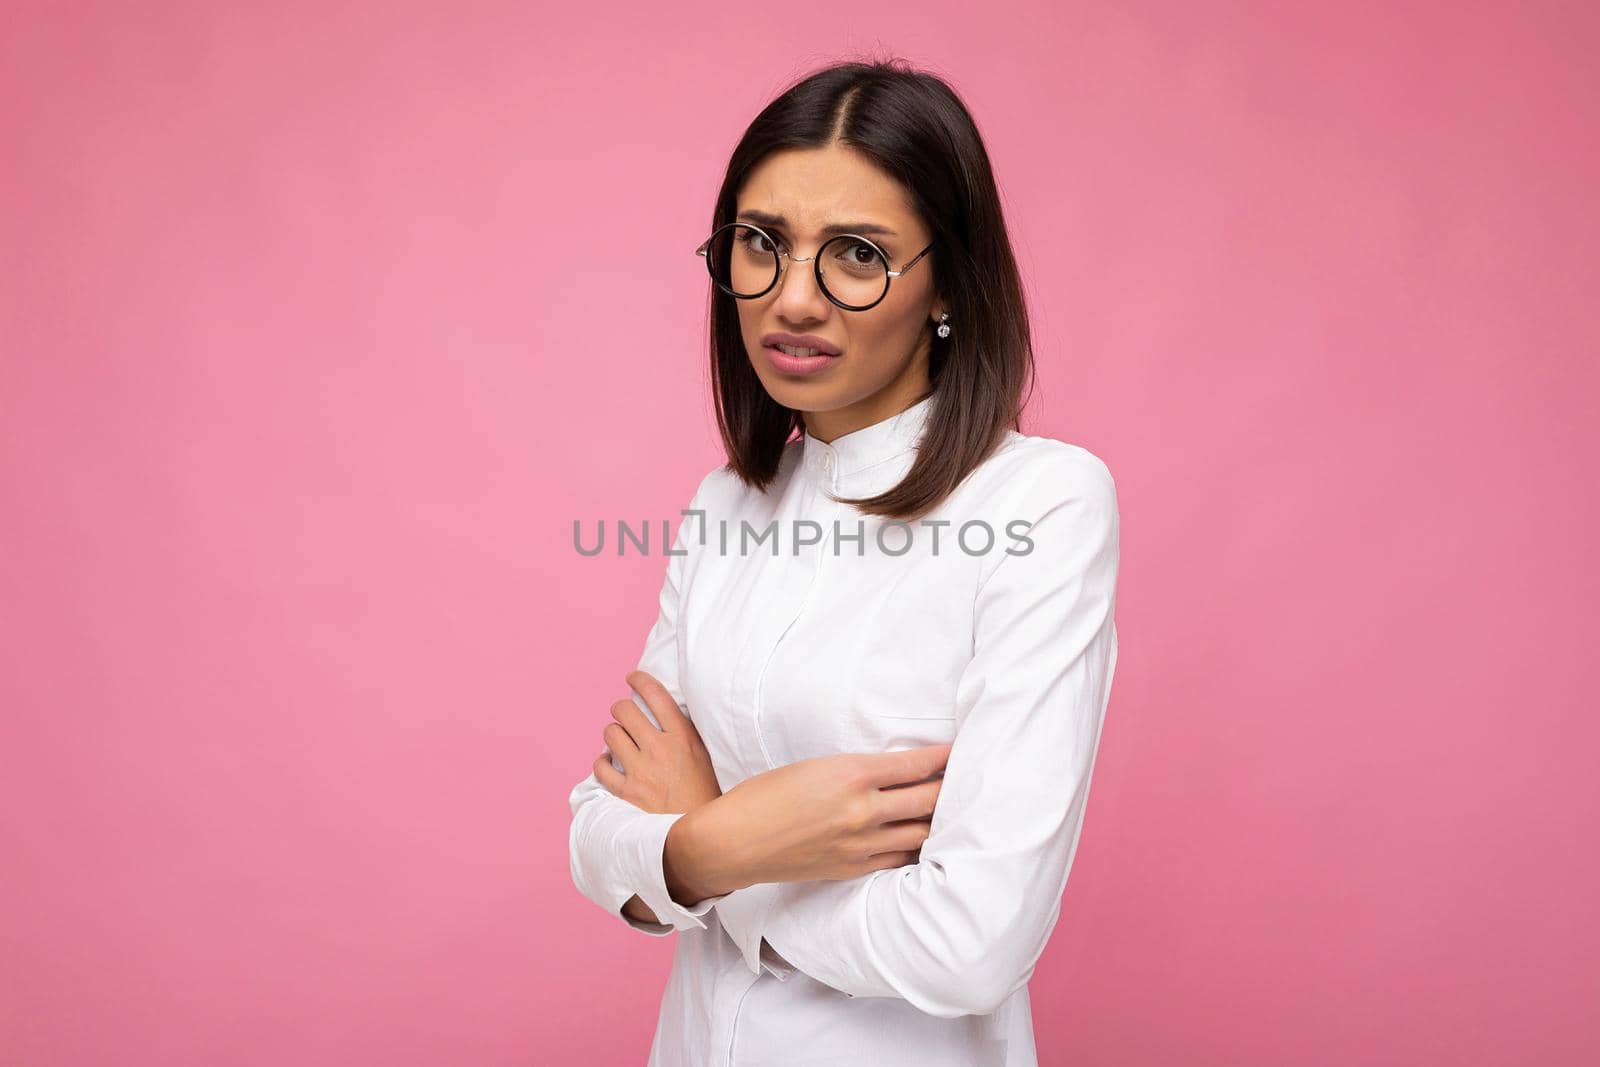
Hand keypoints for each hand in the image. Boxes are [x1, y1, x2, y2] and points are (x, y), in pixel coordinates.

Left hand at [593, 669, 722, 814]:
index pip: (656, 695)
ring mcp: (642, 771)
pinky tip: (609, 766)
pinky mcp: (627, 793)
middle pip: (624, 710)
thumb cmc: (704, 795)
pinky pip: (600, 767)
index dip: (639, 680)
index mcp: (683, 738)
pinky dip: (602, 764)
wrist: (699, 833)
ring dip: (613, 736)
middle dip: (621, 709)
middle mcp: (661, 750)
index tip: (632, 678)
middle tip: (623, 716)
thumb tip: (664, 711)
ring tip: (619, 743)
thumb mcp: (704, 757)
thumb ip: (684, 733)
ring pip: (610, 734)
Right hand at [672, 744, 950, 897]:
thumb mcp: (814, 766)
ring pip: (921, 832)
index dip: (946, 757)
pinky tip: (926, 840)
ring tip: (958, 812)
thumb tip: (898, 771)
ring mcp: (860, 843)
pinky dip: (917, 847)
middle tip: (972, 779)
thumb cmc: (767, 795)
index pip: (916, 764)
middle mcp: (862, 810)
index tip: (963, 750)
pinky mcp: (854, 868)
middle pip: (929, 799)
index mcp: (851, 773)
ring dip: (940, 821)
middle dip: (954, 788)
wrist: (735, 842)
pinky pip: (900, 859)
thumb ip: (858, 770)